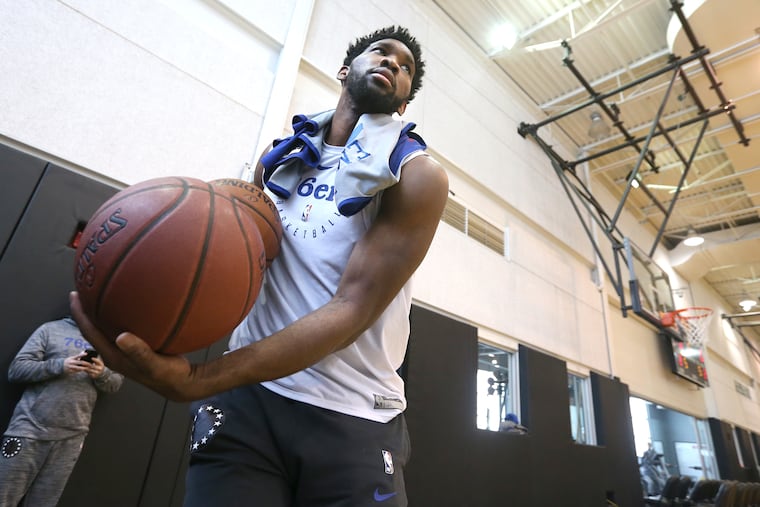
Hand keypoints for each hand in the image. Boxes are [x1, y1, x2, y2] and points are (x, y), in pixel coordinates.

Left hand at [69, 291, 197, 400]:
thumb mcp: (154, 364)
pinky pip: (117, 327)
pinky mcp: (133, 346)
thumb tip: (121, 336)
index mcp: (113, 356)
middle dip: (85, 310)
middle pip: (92, 329)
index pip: (90, 332)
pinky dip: (115, 314)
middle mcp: (114, 352)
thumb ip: (139, 352)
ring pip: (104, 328)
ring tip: (99, 293)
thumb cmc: (167, 374)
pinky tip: (124, 304)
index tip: (74, 295)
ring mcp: (123, 350)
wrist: (180, 382)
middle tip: (83, 288)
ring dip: (99, 312)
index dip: (80, 314)